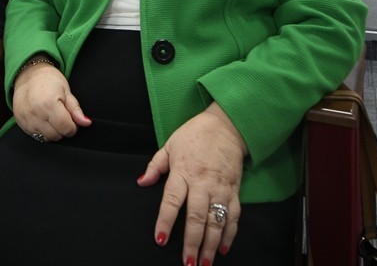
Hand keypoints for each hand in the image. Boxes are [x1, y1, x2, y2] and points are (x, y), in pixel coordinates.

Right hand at [10, 61, 90, 141]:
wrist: (28, 73)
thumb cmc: (49, 79)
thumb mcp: (66, 91)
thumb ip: (76, 110)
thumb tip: (86, 123)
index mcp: (49, 103)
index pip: (67, 128)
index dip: (73, 127)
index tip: (72, 120)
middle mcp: (36, 113)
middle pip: (56, 136)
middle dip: (62, 129)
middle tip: (61, 117)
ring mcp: (26, 118)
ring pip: (45, 138)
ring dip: (51, 131)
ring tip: (51, 117)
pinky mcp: (20, 122)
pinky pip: (34, 135)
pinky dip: (41, 131)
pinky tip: (42, 118)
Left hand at [137, 104, 246, 262]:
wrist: (226, 125)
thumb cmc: (195, 134)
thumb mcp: (169, 145)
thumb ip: (155, 166)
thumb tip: (141, 182)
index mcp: (183, 171)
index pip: (172, 200)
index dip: (166, 221)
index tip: (161, 239)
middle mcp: (202, 182)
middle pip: (196, 216)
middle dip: (192, 242)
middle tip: (187, 262)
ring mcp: (220, 188)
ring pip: (216, 221)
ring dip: (211, 244)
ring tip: (204, 263)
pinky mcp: (234, 190)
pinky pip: (234, 216)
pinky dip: (230, 234)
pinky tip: (223, 248)